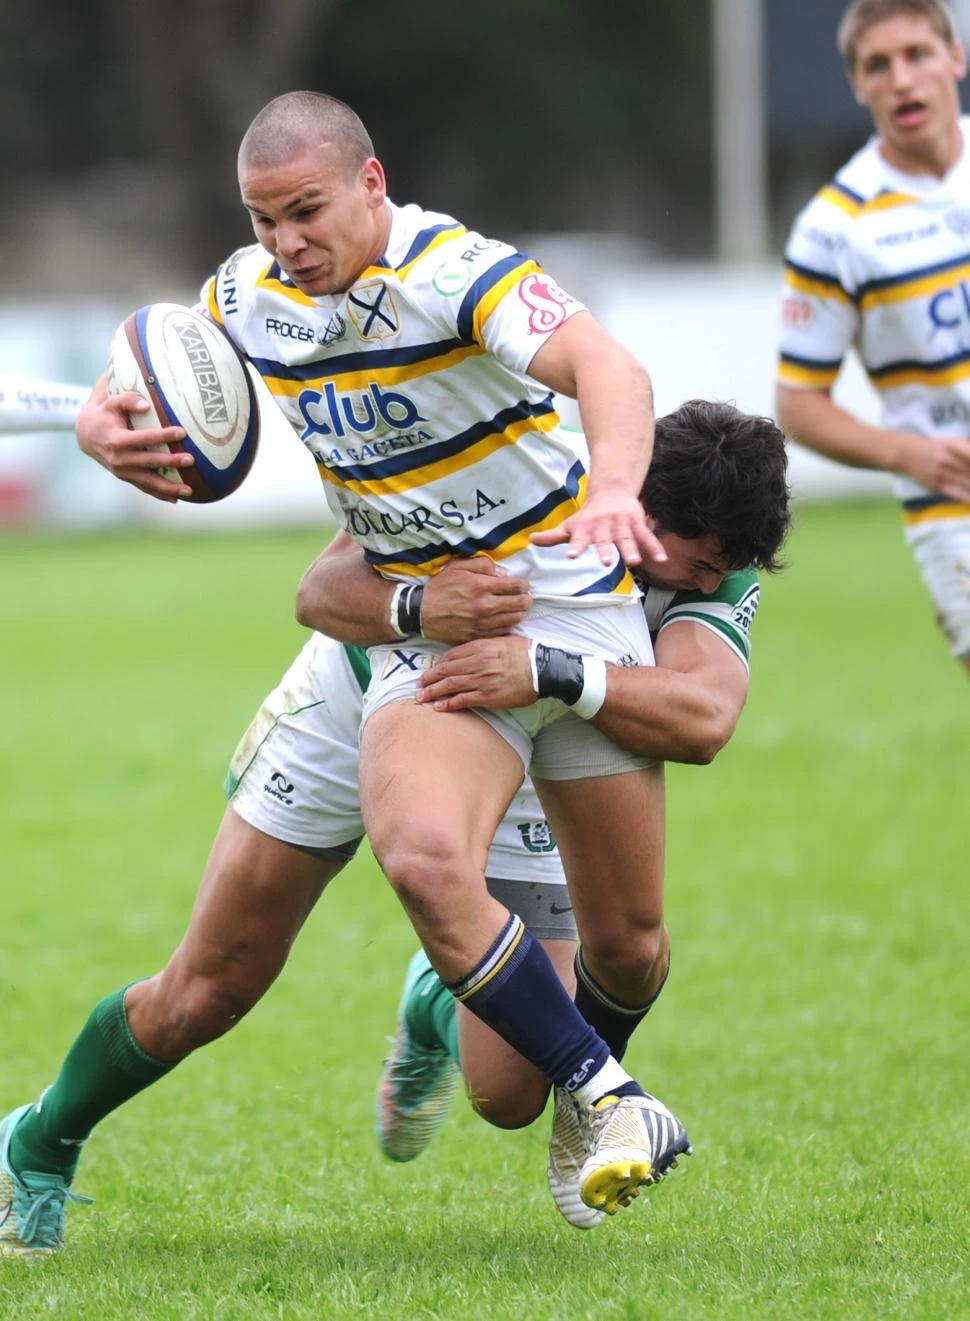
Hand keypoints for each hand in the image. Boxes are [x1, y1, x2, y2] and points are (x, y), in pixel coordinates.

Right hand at [76, 385, 192, 502]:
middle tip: (190, 460)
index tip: (182, 432)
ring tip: (189, 490)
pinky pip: (144, 488)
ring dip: (169, 488)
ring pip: (148, 482)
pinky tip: (176, 498)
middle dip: (170, 462)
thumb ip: (128, 400)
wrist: (86, 436)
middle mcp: (119, 459)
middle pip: (149, 462)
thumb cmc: (104, 415)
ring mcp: (122, 471)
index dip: (162, 436)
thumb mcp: (111, 402)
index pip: (143, 438)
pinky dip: (159, 494)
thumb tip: (147, 406)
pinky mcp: (125, 478)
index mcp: (116, 440)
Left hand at [417, 636, 535, 710]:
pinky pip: (464, 700)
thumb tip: (472, 647)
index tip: (432, 669)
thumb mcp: (504, 639)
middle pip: (446, 670)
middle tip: (418, 684)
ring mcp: (482, 680)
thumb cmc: (526, 653)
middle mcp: (478, 662)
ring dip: (433, 692)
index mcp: (481, 646)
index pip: (452, 655)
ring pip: (451, 685)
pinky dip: (449, 704)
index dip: (438, 664)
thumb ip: (485, 642)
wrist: (543, 669)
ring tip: (421, 697)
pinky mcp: (489, 696)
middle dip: (429, 678)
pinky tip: (439, 707)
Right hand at [420, 557, 531, 642]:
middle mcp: (486, 606)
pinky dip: (508, 625)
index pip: (518, 586)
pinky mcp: (478, 636)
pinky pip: (503, 632)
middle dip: (526, 598)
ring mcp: (483, 624)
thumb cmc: (440, 587)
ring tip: (516, 608)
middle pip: (521, 604)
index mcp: (482, 586)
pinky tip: (504, 620)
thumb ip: (483, 565)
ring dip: (519, 612)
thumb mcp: (458, 566)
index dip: (523, 584)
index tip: (521, 584)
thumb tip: (503, 574)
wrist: (421, 612)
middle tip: (523, 597)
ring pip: (515, 619)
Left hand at [530, 489, 665, 565]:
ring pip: (627, 539)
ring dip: (631, 550)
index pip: (579, 539)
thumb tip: (531, 540)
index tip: (571, 556)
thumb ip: (553, 536)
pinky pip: (647, 537)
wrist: (612, 491)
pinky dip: (655, 547)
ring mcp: (622, 526)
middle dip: (605, 550)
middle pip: (605, 540)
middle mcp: (604, 527)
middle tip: (605, 563)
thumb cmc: (588, 516)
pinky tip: (662, 560)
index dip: (575, 547)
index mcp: (586, 528)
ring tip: (635, 562)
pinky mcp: (637, 525)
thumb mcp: (570, 526)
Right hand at [901, 434, 969, 502]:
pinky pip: (955, 493)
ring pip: (968, 484)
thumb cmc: (934, 447)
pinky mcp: (936, 485)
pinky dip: (967, 498)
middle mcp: (949, 459)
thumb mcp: (951, 441)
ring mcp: (942, 473)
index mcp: (954, 445)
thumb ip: (967, 448)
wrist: (906, 454)